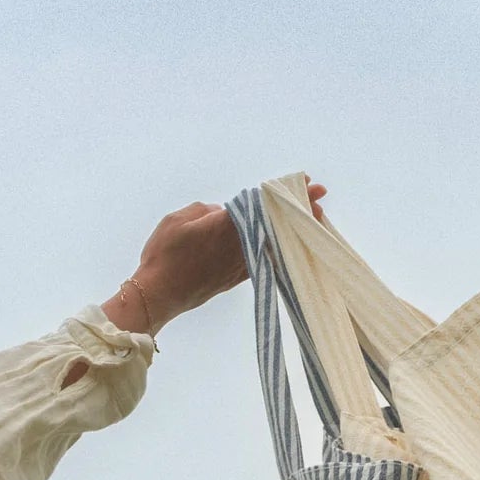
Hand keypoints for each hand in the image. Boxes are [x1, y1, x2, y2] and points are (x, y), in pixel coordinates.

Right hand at [129, 178, 326, 331]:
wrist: (159, 296)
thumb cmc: (163, 256)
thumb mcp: (177, 220)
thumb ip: (203, 210)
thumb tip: (220, 213)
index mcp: (225, 225)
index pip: (262, 205)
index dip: (285, 194)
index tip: (307, 184)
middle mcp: (238, 246)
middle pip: (274, 223)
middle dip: (299, 208)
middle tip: (320, 194)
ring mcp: (240, 264)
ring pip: (273, 242)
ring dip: (291, 228)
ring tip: (313, 216)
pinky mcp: (237, 279)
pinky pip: (263, 258)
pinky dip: (277, 248)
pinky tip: (285, 244)